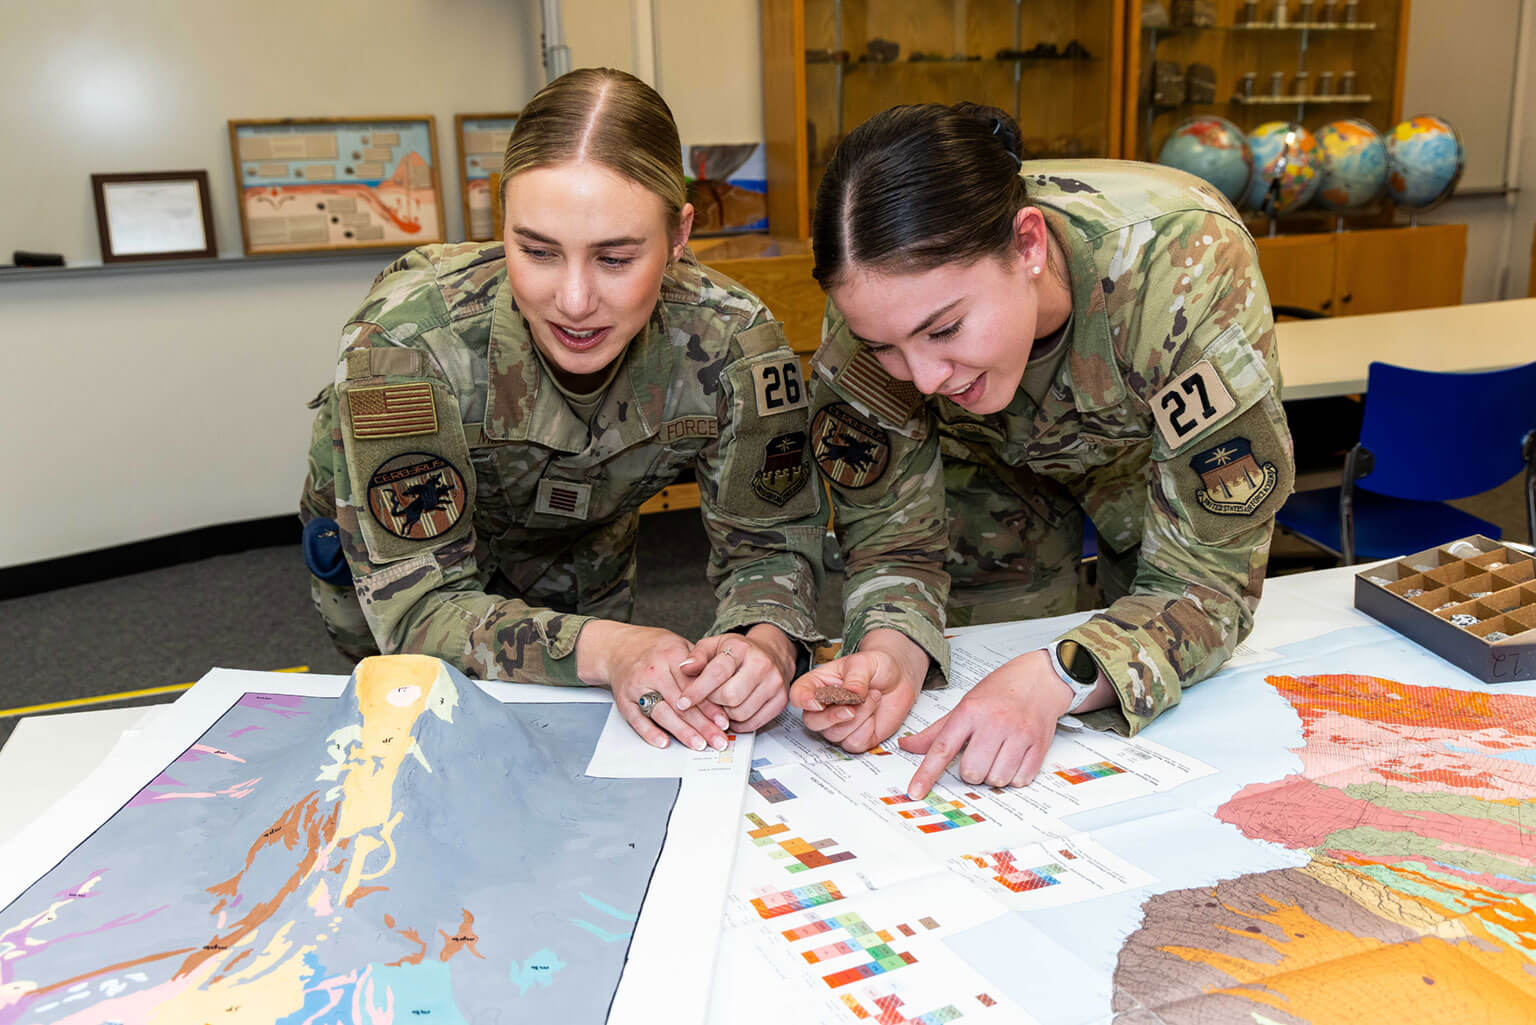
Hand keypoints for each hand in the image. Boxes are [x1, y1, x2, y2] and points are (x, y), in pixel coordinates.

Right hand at [577, 621, 729, 750]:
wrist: (617, 648)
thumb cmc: (654, 649)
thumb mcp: (679, 645)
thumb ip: (699, 664)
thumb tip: (723, 688)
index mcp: (670, 655)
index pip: (694, 686)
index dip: (711, 706)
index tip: (724, 722)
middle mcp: (653, 671)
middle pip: (681, 703)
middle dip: (702, 725)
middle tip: (718, 740)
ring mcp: (636, 686)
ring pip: (662, 713)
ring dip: (682, 732)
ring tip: (698, 744)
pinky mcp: (623, 700)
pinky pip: (637, 719)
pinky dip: (650, 733)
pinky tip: (664, 742)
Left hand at [677, 624, 797, 731]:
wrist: (771, 654)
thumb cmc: (739, 652)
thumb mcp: (714, 646)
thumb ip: (697, 656)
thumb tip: (684, 669)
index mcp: (742, 648)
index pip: (717, 672)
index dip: (697, 690)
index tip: (683, 702)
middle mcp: (762, 665)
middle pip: (730, 697)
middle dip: (712, 703)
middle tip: (708, 699)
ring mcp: (774, 684)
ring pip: (740, 713)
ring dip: (725, 715)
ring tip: (721, 704)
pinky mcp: (780, 701)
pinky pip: (753, 724)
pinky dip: (738, 723)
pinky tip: (733, 712)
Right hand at [788, 629, 927, 752]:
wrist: (899, 678)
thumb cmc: (876, 666)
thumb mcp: (865, 662)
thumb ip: (856, 677)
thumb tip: (850, 693)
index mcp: (819, 684)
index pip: (799, 695)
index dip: (803, 701)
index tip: (817, 703)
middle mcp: (825, 707)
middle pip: (812, 721)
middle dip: (832, 717)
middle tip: (851, 707)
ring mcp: (838, 724)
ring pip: (835, 734)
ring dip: (858, 717)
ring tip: (873, 697)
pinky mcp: (855, 737)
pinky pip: (853, 743)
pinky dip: (867, 730)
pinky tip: (873, 714)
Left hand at [898, 649, 1072, 798]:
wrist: (1040, 679)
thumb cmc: (1000, 691)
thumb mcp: (965, 704)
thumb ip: (937, 731)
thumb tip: (907, 745)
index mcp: (970, 711)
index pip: (943, 748)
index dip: (927, 773)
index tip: (916, 791)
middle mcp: (994, 722)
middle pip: (971, 772)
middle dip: (971, 771)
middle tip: (979, 754)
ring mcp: (1018, 734)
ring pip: (996, 780)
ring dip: (994, 774)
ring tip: (999, 753)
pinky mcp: (1039, 746)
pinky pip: (1020, 780)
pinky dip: (1014, 776)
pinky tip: (1014, 757)